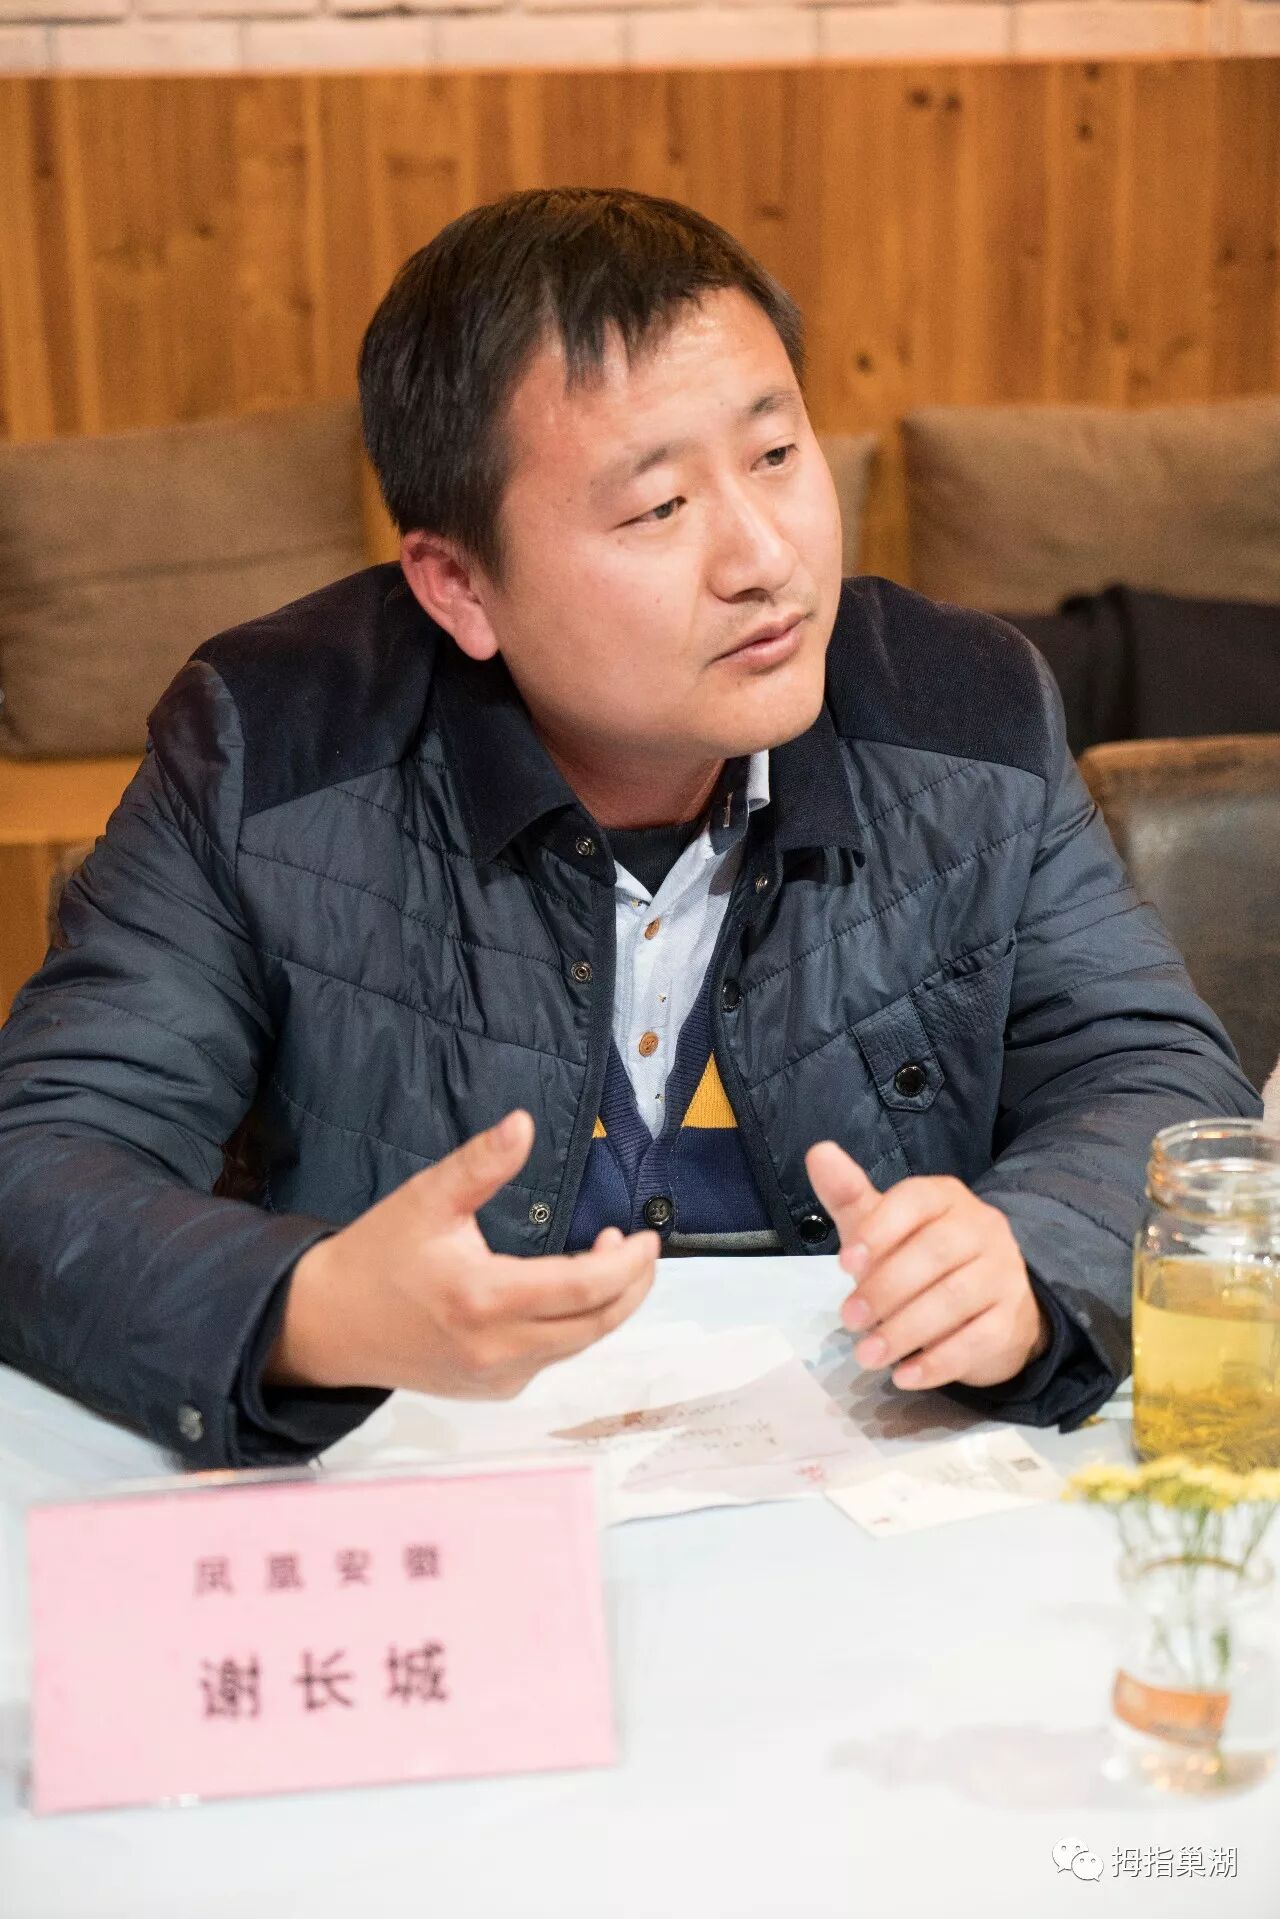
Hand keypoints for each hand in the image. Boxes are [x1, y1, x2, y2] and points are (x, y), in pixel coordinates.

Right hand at [268, 1109, 659, 1398]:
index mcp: (485, 1299)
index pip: (584, 1289)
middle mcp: (498, 1349)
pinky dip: (572, 1329)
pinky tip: (565, 1296)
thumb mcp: (426, 1199)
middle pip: (595, 1325)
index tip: (646, 1236)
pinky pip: (550, 1359)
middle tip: (640, 1249)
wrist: (328, 1325)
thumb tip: (524, 1123)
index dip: (626, 1264)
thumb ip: (480, 1164)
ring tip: (608, 1261)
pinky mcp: (492, 1390)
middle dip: (631, 1286)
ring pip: (577, 1346)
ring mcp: (497, 1377)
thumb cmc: (378, 1256)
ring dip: (605, 1307)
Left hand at [804, 1142, 1049, 1390]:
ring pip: (955, 1298)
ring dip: (905, 1330)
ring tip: (867, 1356)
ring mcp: (1005, 1272)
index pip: (916, 1200)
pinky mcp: (1013, 1318)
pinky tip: (905, 1376)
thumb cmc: (919, 1259)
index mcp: (945, 1197)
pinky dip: (938, 1361)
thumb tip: (818, 1152)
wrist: (987, 1305)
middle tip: (849, 1320)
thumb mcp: (880, 1227)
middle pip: (935, 1252)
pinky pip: (979, 1339)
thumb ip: (849, 1195)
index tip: (844, 1264)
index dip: (879, 1229)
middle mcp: (982, 1227)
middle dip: (886, 1288)